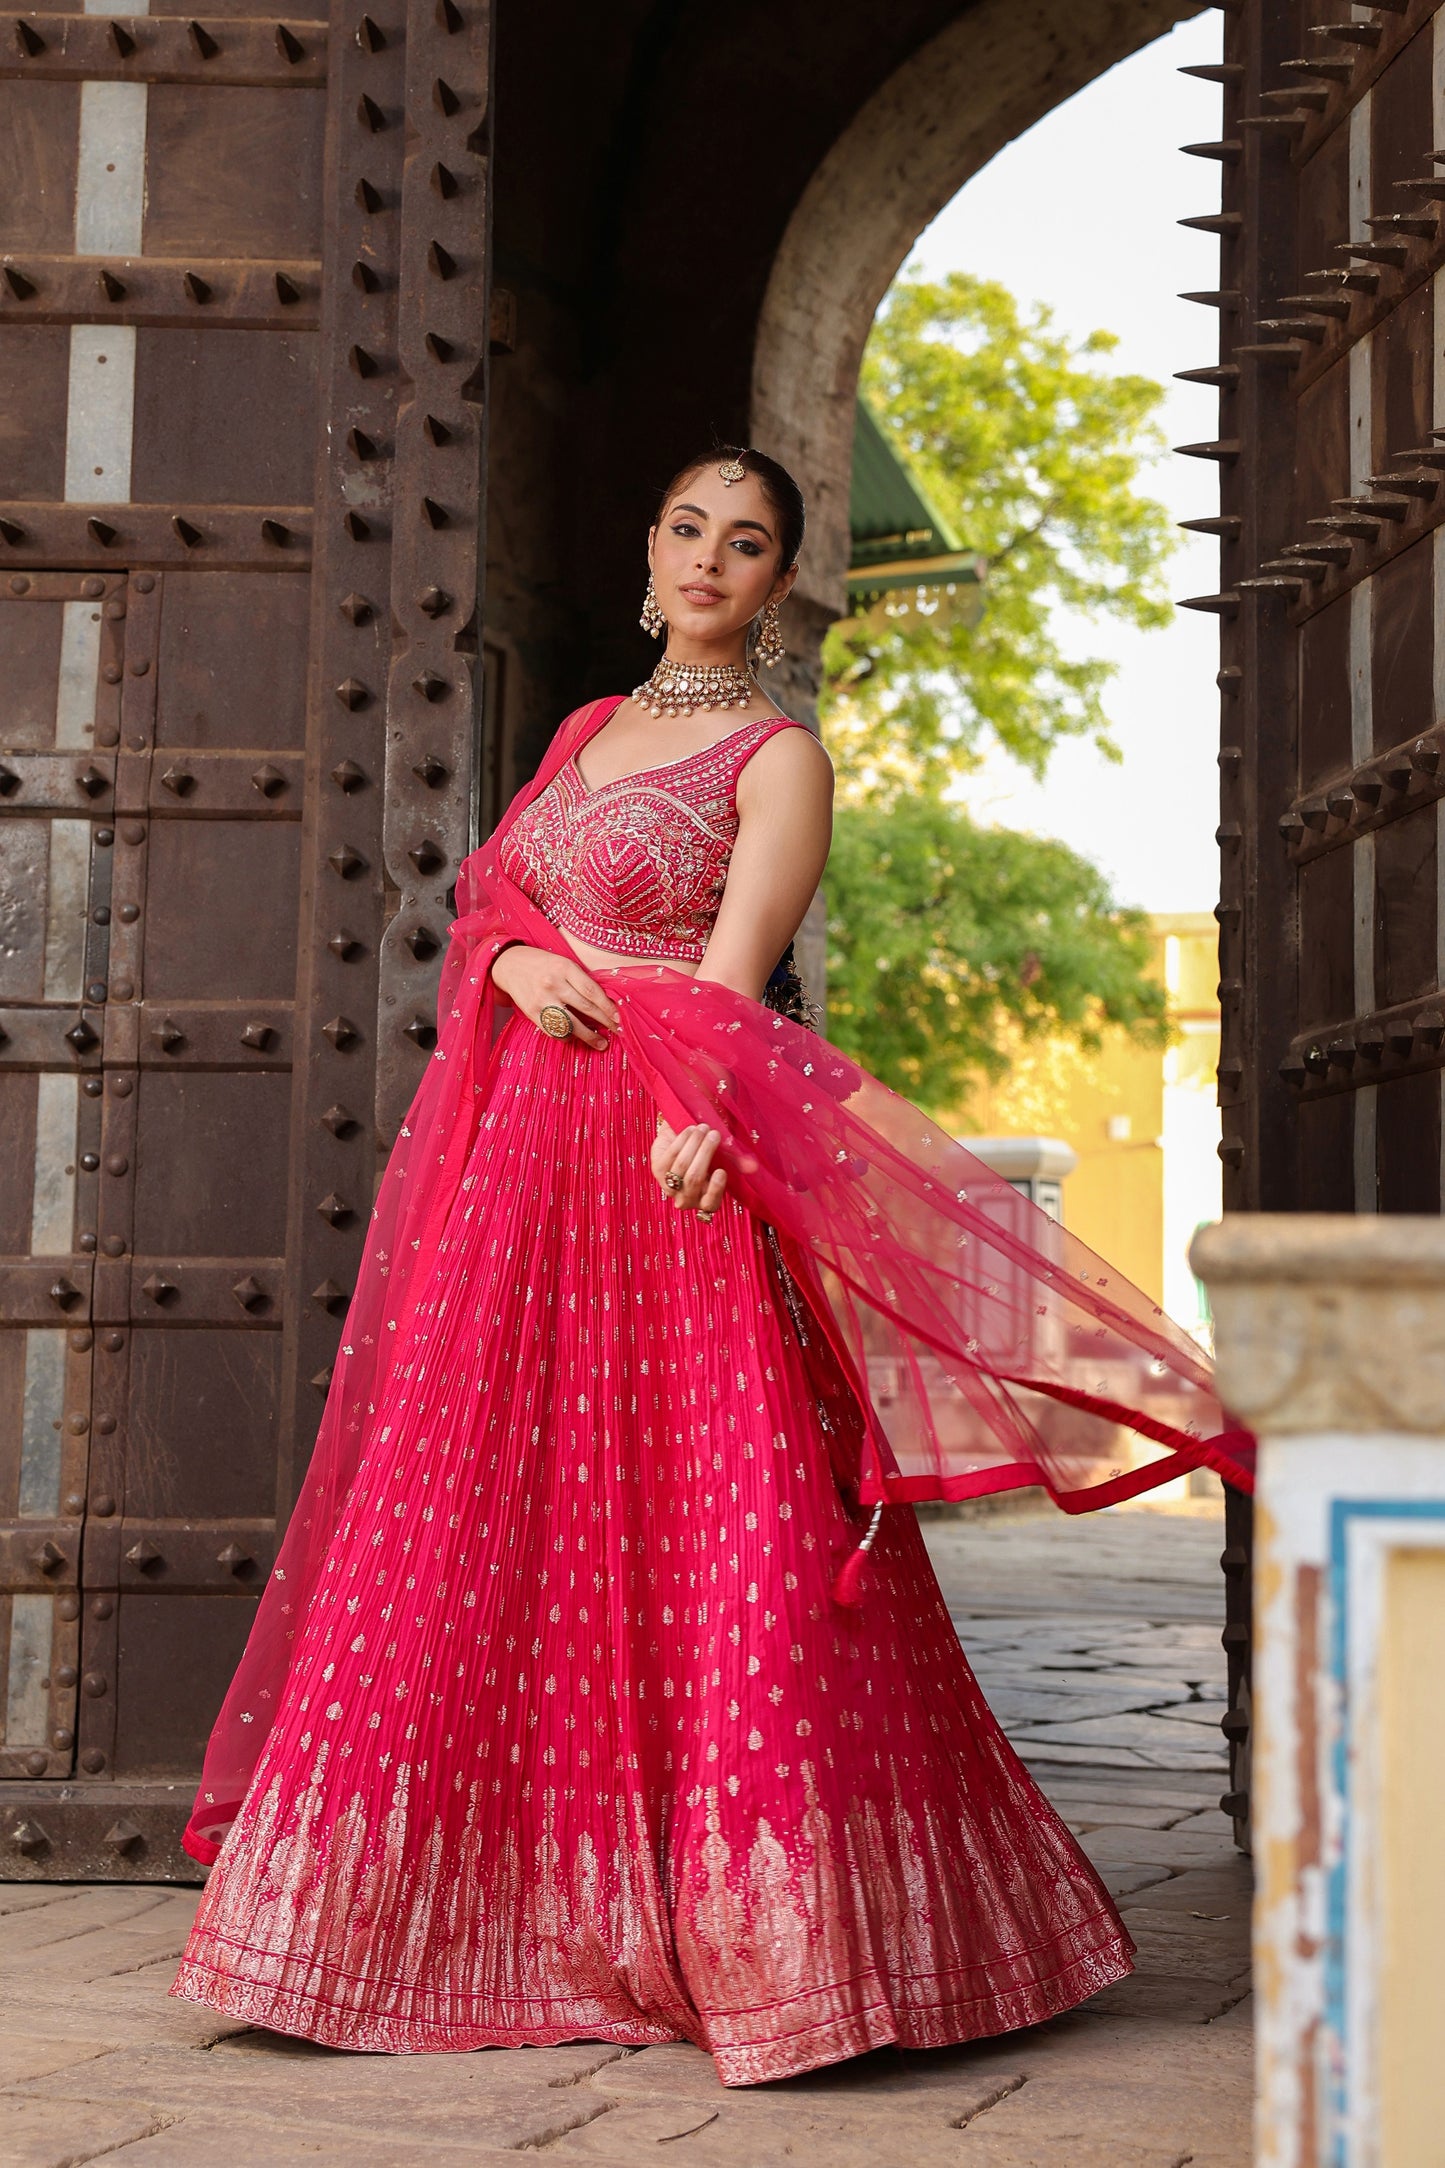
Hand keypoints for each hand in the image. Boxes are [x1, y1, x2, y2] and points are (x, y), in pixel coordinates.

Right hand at [491, 945, 620, 1049]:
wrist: (509, 964)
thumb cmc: (543, 964)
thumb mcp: (563, 963)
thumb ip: (581, 980)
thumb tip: (605, 1004)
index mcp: (565, 968)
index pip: (592, 990)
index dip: (608, 1007)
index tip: (619, 1018)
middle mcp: (553, 983)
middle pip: (585, 1008)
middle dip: (604, 1022)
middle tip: (617, 1031)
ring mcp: (542, 999)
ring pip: (571, 1024)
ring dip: (588, 1036)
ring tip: (600, 1043)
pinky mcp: (532, 1013)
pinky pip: (554, 1031)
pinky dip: (567, 1036)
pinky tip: (575, 1036)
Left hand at [651, 1120, 726, 1221]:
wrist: (679, 1139)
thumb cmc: (705, 1153)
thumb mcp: (722, 1158)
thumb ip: (736, 1162)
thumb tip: (754, 1166)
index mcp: (705, 1201)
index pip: (710, 1204)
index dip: (715, 1189)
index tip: (721, 1170)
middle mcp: (686, 1198)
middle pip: (695, 1178)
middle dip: (705, 1153)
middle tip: (714, 1134)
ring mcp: (669, 1185)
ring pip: (682, 1166)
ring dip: (694, 1143)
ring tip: (704, 1127)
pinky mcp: (657, 1169)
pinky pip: (670, 1155)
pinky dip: (682, 1140)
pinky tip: (690, 1129)